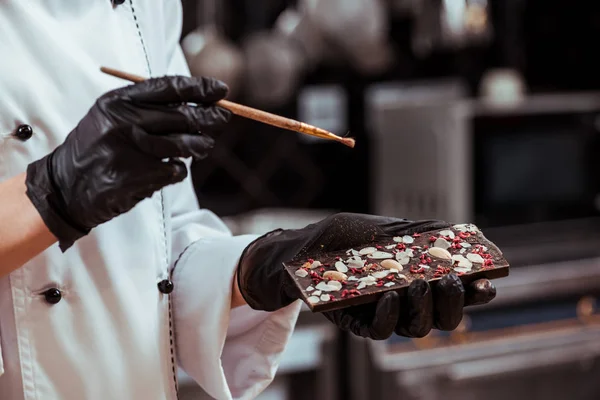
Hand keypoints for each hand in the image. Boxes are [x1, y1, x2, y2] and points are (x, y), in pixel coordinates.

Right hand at [26, 76, 230, 250]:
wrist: (67, 187)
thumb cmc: (96, 148)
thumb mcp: (111, 116)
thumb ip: (147, 107)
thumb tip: (199, 102)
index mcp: (118, 101)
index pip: (169, 88)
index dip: (200, 88)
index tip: (220, 90)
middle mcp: (125, 122)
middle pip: (184, 115)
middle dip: (211, 118)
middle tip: (222, 119)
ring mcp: (133, 150)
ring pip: (187, 144)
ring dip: (201, 146)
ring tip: (201, 147)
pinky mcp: (141, 176)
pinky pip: (177, 170)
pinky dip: (178, 170)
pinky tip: (167, 169)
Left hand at [237, 213, 496, 339]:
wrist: (306, 246)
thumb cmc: (349, 236)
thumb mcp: (388, 228)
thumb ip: (421, 234)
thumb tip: (459, 234)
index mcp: (420, 280)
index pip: (456, 294)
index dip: (475, 293)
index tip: (487, 282)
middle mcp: (407, 302)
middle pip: (443, 319)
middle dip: (454, 303)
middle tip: (453, 280)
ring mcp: (384, 314)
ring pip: (416, 328)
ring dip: (424, 308)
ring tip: (420, 283)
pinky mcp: (358, 323)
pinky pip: (380, 331)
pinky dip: (389, 316)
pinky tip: (390, 295)